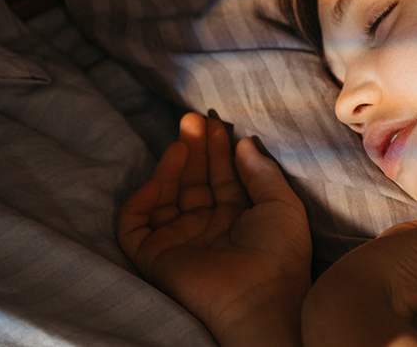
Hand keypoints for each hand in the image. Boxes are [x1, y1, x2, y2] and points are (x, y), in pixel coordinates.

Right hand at [118, 112, 312, 346]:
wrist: (260, 297)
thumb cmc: (279, 254)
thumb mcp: (281, 204)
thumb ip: (261, 172)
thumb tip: (245, 143)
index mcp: (239, 219)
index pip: (221, 178)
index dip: (218, 150)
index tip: (216, 123)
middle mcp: (207, 228)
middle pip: (193, 182)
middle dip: (193, 150)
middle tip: (192, 119)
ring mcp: (180, 241)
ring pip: (165, 197)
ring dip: (170, 168)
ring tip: (182, 143)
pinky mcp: (155, 257)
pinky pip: (135, 225)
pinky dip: (140, 201)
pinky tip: (159, 180)